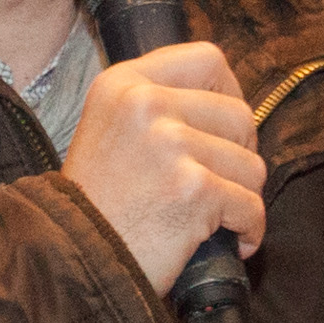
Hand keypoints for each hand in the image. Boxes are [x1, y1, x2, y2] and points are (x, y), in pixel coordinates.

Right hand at [62, 40, 265, 287]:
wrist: (72, 262)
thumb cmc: (96, 206)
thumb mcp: (109, 129)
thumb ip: (156, 104)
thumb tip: (225, 102)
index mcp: (124, 84)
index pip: (208, 60)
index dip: (229, 94)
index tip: (225, 128)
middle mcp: (145, 104)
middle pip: (239, 115)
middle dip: (240, 155)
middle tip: (219, 182)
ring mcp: (171, 145)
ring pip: (251, 165)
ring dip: (241, 198)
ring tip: (211, 217)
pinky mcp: (194, 189)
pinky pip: (251, 206)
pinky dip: (248, 231)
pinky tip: (229, 242)